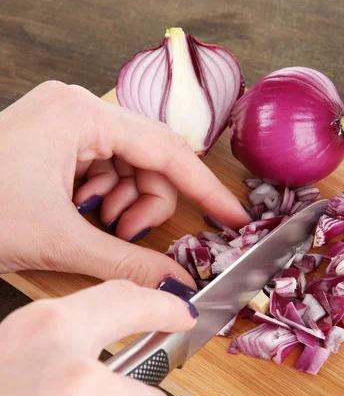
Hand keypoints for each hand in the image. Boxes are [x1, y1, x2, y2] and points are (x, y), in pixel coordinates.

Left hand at [0, 81, 248, 286]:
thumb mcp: (59, 240)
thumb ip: (126, 264)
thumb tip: (174, 285)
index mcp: (81, 115)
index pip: (168, 151)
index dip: (205, 187)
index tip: (233, 215)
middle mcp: (77, 110)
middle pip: (149, 160)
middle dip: (145, 203)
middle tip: (125, 234)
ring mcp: (66, 125)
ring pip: (128, 169)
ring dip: (123, 205)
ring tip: (94, 225)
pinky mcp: (57, 143)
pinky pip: (104, 172)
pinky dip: (103, 200)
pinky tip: (80, 214)